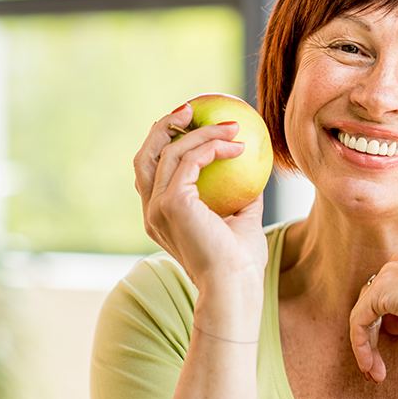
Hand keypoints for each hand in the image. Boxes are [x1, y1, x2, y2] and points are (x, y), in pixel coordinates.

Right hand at [133, 102, 267, 290]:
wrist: (234, 288)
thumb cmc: (240, 263)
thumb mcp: (242, 221)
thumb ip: (242, 196)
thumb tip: (253, 168)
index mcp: (160, 218)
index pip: (152, 173)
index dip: (165, 143)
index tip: (192, 125)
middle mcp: (151, 212)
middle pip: (145, 156)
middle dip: (164, 127)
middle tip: (192, 109)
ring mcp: (157, 207)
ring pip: (168, 152)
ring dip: (201, 132)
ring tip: (231, 125)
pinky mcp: (172, 203)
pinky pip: (190, 160)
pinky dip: (213, 146)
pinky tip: (238, 146)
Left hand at [348, 254, 397, 382]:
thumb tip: (388, 325)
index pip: (390, 293)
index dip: (388, 322)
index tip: (392, 349)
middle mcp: (397, 264)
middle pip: (373, 304)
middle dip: (373, 338)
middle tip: (376, 368)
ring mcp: (386, 275)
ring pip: (364, 315)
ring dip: (367, 347)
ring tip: (376, 375)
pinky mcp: (378, 292)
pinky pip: (359, 322)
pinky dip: (361, 346)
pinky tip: (370, 366)